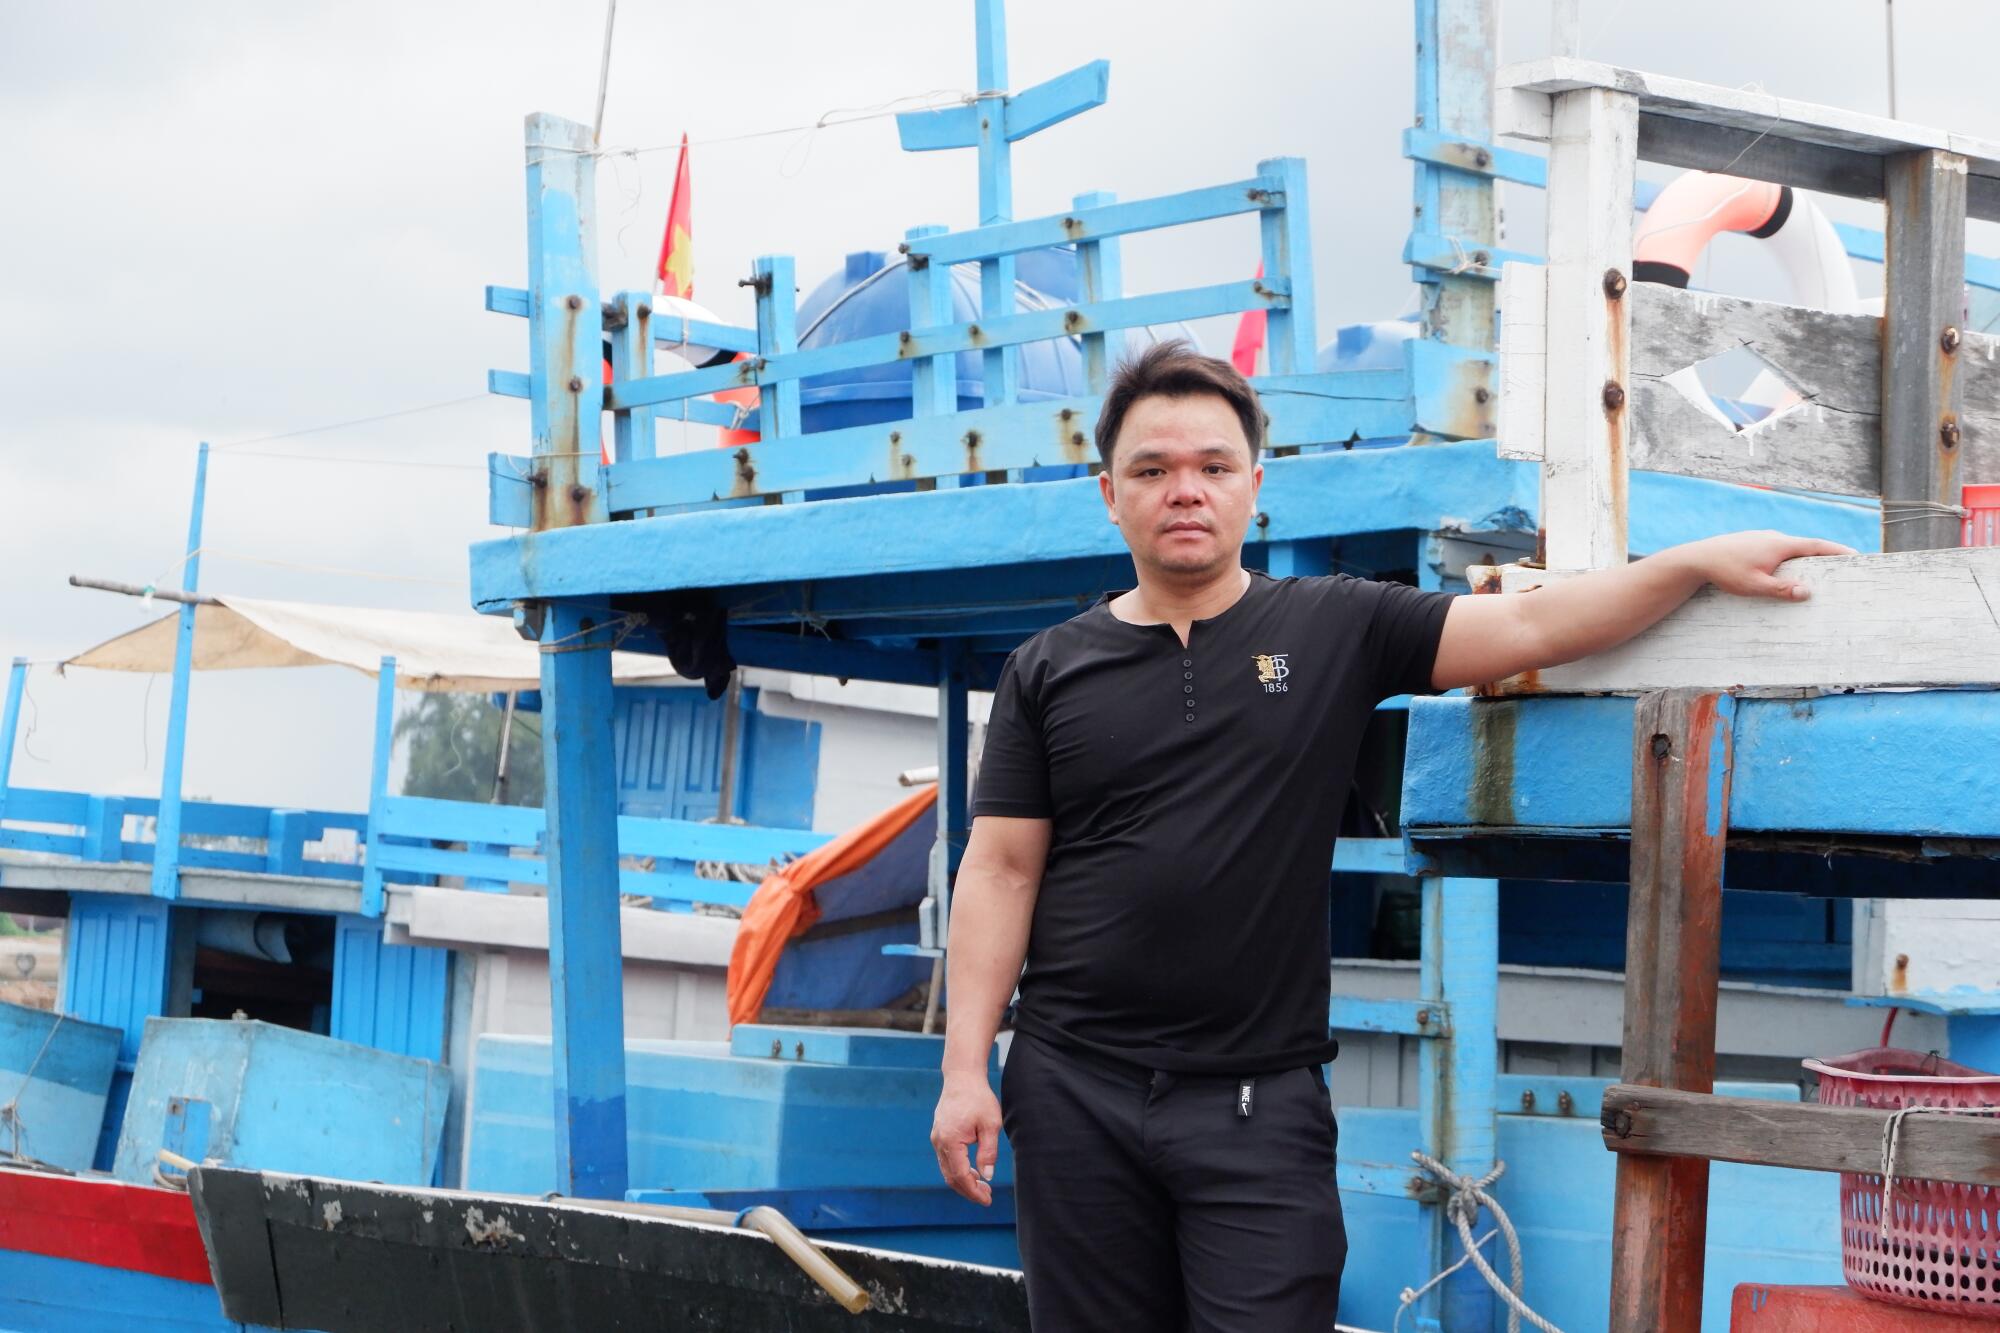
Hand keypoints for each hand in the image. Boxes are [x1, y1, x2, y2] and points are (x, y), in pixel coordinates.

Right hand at [931, 1070, 1000, 1205]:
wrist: (962, 1078)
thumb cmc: (979, 1098)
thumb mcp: (991, 1125)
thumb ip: (988, 1152)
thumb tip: (987, 1176)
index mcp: (951, 1141)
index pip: (961, 1176)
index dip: (974, 1191)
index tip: (987, 1200)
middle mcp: (939, 1142)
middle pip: (951, 1177)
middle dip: (968, 1190)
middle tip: (987, 1196)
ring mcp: (936, 1139)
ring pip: (947, 1170)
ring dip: (963, 1181)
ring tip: (983, 1186)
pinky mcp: (938, 1135)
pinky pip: (946, 1160)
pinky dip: (958, 1170)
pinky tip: (973, 1171)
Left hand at [1693, 530, 1856, 600]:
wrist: (1697, 559)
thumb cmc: (1725, 572)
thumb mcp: (1755, 585)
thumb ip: (1782, 589)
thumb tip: (1807, 592)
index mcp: (1780, 545)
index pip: (1816, 546)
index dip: (1837, 550)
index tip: (1856, 554)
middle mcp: (1774, 537)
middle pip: (1805, 546)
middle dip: (1823, 556)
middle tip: (1841, 566)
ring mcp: (1761, 538)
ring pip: (1789, 548)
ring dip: (1803, 558)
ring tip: (1816, 572)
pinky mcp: (1751, 543)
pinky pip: (1776, 550)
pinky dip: (1786, 558)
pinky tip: (1784, 571)